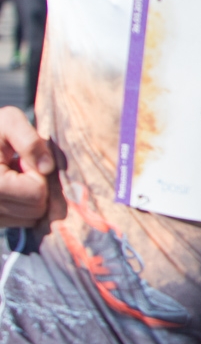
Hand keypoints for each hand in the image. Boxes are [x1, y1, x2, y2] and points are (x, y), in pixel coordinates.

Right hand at [0, 107, 50, 227]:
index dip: (38, 173)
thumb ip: (30, 141)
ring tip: (14, 176)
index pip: (36, 193)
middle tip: (21, 167)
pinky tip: (11, 187)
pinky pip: (23, 221)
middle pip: (36, 209)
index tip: (24, 160)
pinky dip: (23, 205)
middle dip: (37, 186)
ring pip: (31, 218)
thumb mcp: (9, 122)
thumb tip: (48, 168)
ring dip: (31, 197)